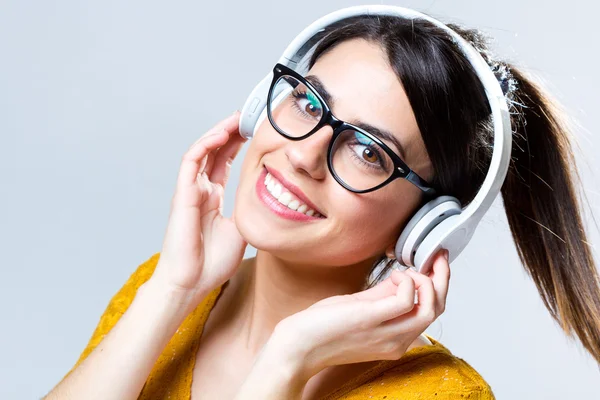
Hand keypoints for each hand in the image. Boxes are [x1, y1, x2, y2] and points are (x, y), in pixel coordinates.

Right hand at [148, 111, 247, 312]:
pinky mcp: (182, 194)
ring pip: (202, 151)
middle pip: (214, 152)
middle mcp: (200, 190)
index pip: (224, 163)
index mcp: (213, 198)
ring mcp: (190, 191)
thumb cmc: (212, 263)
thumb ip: (249, 211)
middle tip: (247, 116)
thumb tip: (270, 199)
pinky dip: (205, 146)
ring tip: (235, 119)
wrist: (191, 283)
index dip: (237, 145)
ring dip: (218, 133)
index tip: (254, 131)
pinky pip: (191, 162)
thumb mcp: (242, 231)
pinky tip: (220, 135)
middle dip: (230, 133)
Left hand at [274, 249, 449, 379]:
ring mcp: (387, 333)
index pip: (430, 313)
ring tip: (409, 269)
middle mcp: (397, 341)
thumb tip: (401, 278)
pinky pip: (407, 298)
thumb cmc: (324, 330)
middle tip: (438, 257)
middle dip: (442, 278)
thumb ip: (384, 297)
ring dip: (428, 280)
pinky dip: (406, 281)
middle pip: (436, 310)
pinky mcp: (372, 319)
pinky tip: (394, 275)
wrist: (300, 347)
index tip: (436, 264)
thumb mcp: (363, 311)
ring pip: (430, 307)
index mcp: (396, 340)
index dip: (439, 286)